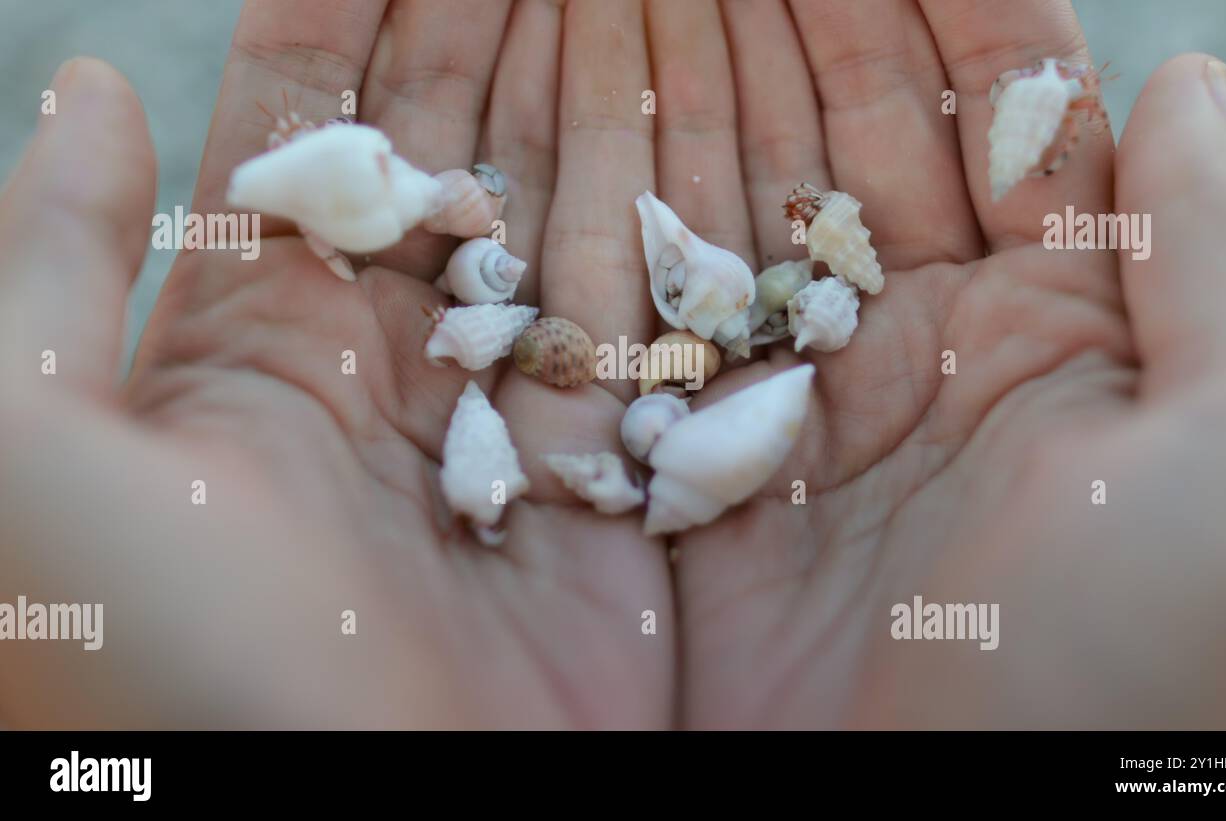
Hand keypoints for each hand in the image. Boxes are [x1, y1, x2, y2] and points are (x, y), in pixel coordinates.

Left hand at [0, 0, 677, 727]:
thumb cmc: (161, 669)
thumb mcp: (34, 461)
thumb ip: (55, 270)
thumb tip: (85, 93)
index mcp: (257, 329)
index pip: (316, 119)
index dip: (372, 8)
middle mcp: (389, 357)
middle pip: (460, 148)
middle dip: (511, 27)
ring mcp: (509, 416)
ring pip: (566, 218)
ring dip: (610, 99)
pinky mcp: (608, 485)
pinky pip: (651, 331)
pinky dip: (686, 229)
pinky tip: (720, 129)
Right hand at [678, 0, 1225, 726]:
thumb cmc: (1151, 660)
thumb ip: (1210, 250)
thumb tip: (1184, 77)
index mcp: (1066, 318)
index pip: (993, 112)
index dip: (925, 9)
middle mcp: (933, 347)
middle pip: (848, 141)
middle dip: (783, 27)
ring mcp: (813, 408)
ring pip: (743, 216)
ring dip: (687, 104)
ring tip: (622, 8)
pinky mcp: (713, 479)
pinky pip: (660, 330)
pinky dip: (616, 235)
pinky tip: (575, 134)